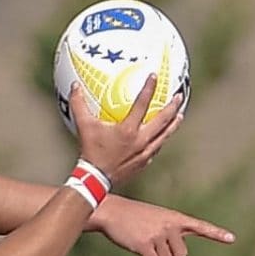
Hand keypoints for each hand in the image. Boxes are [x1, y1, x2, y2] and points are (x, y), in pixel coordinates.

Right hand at [69, 74, 186, 185]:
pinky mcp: (146, 162)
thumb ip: (79, 104)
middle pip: (163, 120)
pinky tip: (163, 135)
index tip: (155, 76)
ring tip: (180, 115)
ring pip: (165, 135)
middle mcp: (142, 140)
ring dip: (173, 124)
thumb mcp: (84, 126)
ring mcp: (146, 152)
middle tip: (179, 96)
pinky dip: (162, 139)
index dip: (149, 88)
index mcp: (129, 130)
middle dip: (173, 107)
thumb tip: (74, 85)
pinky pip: (157, 147)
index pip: (142, 104)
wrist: (97, 179)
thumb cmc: (90, 151)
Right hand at [92, 196, 234, 255]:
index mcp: (175, 218)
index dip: (216, 234)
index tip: (232, 239)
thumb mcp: (157, 218)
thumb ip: (171, 233)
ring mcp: (157, 235)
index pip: (200, 226)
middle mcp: (169, 226)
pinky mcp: (144, 245)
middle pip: (183, 255)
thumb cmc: (135, 216)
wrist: (111, 211)